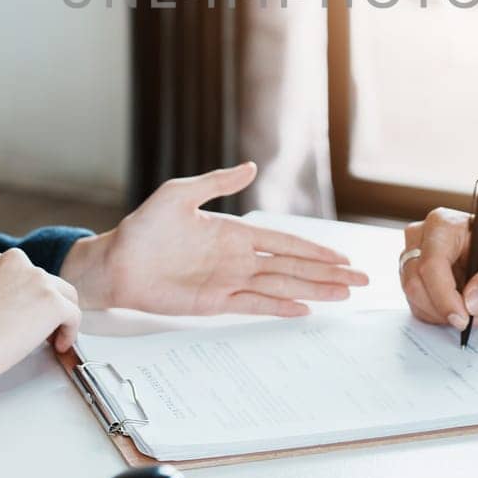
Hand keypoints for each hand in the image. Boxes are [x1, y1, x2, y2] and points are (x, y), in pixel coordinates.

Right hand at [0, 246, 81, 398]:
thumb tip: (19, 305)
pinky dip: (70, 331)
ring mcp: (37, 278)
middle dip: (42, 302)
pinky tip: (60, 344)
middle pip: (42, 279)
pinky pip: (73, 314)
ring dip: (58, 314)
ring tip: (50, 337)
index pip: (15, 267)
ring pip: (63, 294)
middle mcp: (14, 259)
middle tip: (36, 327)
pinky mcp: (53, 301)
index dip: (22, 290)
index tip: (21, 308)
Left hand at [59, 162, 368, 316]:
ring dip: (313, 291)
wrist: (116, 262)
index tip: (342, 256)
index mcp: (235, 232)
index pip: (285, 241)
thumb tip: (251, 167)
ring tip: (344, 295)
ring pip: (281, 286)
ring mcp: (229, 281)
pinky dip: (279, 307)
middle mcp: (238, 259)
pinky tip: (304, 310)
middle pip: (293, 266)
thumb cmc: (144, 227)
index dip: (315, 249)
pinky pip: (254, 304)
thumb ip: (217, 182)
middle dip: (328, 273)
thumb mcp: (180, 193)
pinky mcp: (215, 302)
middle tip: (361, 279)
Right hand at [400, 208, 477, 329]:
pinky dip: (437, 314)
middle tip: (475, 317)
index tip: (464, 319)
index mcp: (443, 224)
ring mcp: (412, 255)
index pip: (431, 264)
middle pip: (415, 282)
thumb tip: (472, 304)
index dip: (444, 296)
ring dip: (442, 313)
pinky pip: (415, 303)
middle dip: (444, 308)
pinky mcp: (412, 274)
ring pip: (413, 295)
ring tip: (473, 309)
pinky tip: (459, 306)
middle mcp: (421, 236)